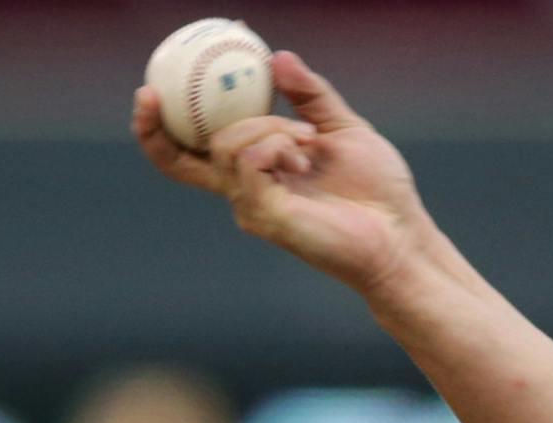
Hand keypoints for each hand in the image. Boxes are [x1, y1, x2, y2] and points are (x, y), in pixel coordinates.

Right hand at [131, 51, 431, 296]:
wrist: (402, 235)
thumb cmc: (378, 192)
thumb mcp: (343, 129)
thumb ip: (310, 95)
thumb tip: (277, 57)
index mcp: (255, 170)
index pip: (190, 151)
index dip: (158, 126)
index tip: (150, 86)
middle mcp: (244, 190)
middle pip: (178, 157)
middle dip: (158, 124)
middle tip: (151, 90)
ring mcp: (251, 205)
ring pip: (225, 144)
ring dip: (268, 125)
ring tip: (309, 141)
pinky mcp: (264, 216)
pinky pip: (249, 160)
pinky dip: (275, 143)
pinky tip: (305, 156)